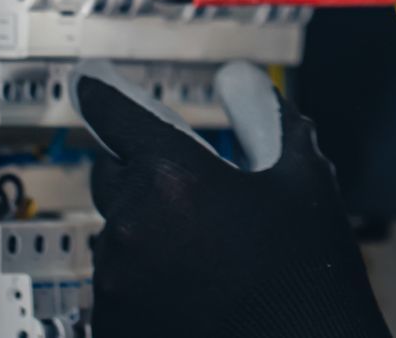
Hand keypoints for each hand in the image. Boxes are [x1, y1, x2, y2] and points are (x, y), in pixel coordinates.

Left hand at [77, 62, 390, 337]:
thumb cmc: (305, 279)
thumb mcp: (304, 182)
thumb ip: (267, 118)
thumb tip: (242, 81)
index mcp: (172, 178)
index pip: (116, 115)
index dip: (104, 94)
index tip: (90, 82)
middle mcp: (131, 226)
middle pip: (113, 176)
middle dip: (143, 174)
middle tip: (190, 194)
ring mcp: (116, 282)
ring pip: (117, 235)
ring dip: (147, 234)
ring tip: (205, 258)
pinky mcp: (112, 324)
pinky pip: (116, 287)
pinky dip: (144, 282)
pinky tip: (191, 291)